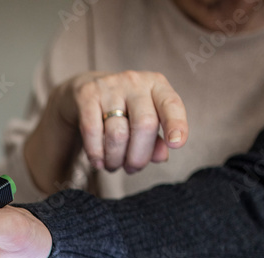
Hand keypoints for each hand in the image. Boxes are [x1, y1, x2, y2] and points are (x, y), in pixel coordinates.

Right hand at [24, 70, 187, 193]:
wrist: (88, 89)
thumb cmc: (125, 109)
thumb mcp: (145, 120)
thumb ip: (156, 140)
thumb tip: (161, 156)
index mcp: (156, 86)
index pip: (171, 104)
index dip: (176, 124)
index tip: (176, 143)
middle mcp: (134, 82)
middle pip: (144, 124)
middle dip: (139, 156)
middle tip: (132, 168)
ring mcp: (109, 87)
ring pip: (117, 134)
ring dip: (116, 159)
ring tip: (114, 165)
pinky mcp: (87, 95)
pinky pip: (93, 132)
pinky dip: (97, 153)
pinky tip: (99, 161)